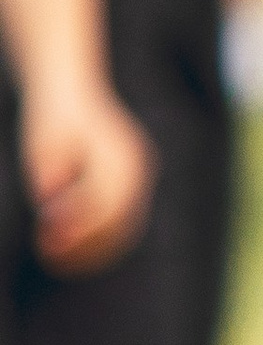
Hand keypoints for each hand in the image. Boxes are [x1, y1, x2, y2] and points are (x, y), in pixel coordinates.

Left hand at [22, 83, 152, 271]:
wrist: (70, 85)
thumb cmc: (52, 112)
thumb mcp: (43, 136)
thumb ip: (48, 164)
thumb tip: (48, 194)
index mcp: (121, 155)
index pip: (105, 205)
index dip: (76, 230)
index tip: (45, 244)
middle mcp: (137, 170)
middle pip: (118, 223)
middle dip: (83, 246)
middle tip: (45, 256)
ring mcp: (138, 180)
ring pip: (122, 231)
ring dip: (89, 251)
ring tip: (52, 259)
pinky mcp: (130, 189)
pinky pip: (119, 226)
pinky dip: (95, 242)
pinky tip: (65, 249)